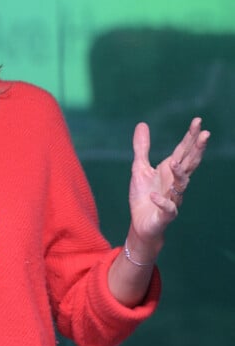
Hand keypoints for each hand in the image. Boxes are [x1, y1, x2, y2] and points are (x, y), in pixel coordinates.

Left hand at [128, 117, 209, 243]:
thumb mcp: (139, 168)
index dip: (191, 137)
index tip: (198, 121)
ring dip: (179, 174)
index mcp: (170, 170)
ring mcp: (172, 198)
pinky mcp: (165, 214)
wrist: (140, 224)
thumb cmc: (144, 196)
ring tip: (174, 162)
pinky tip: (155, 196)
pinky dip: (162, 202)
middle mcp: (175, 182)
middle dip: (197, 150)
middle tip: (205, 134)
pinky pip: (167, 208)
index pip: (184, 151)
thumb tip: (142, 124)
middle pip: (189, 164)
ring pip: (181, 185)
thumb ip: (142, 147)